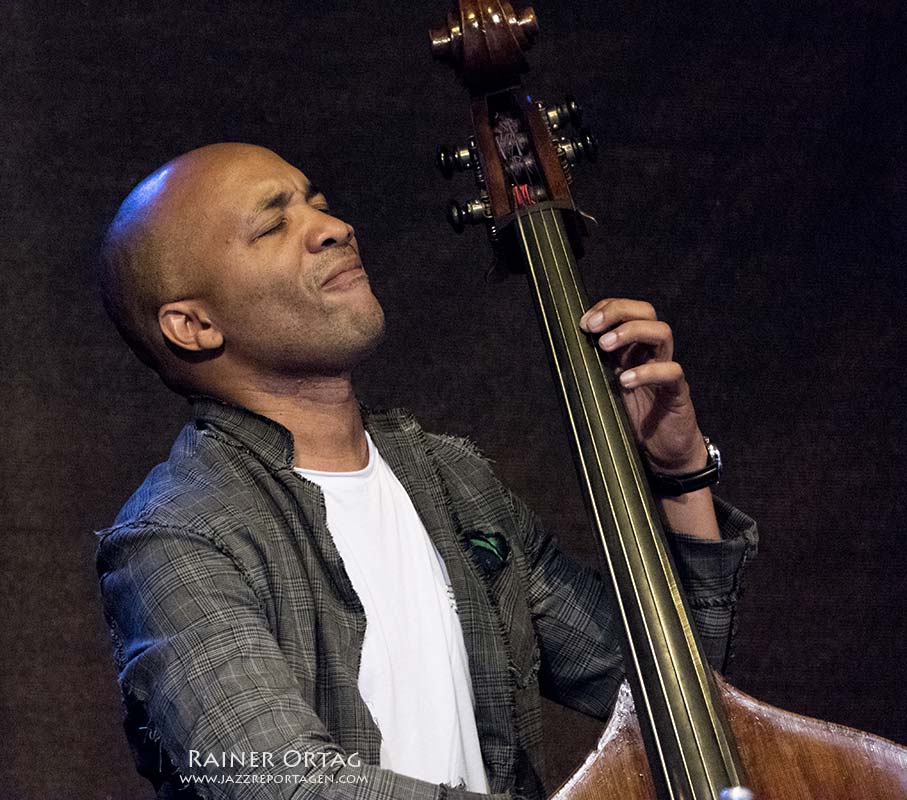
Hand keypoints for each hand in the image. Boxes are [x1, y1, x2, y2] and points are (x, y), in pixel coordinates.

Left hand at [579, 298, 707, 474]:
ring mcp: (667, 370)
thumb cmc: (635, 420)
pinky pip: (672, 372)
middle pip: (646, 312)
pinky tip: (625, 381)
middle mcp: (651, 354)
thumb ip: (594, 370)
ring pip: (662, 332)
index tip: (584, 322)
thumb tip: (563, 355)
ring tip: (605, 346)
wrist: (665, 452)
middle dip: (618, 312)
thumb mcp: (607, 390)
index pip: (627, 312)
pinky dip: (647, 372)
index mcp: (633, 350)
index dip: (606, 308)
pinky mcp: (678, 392)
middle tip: (594, 327)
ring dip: (631, 332)